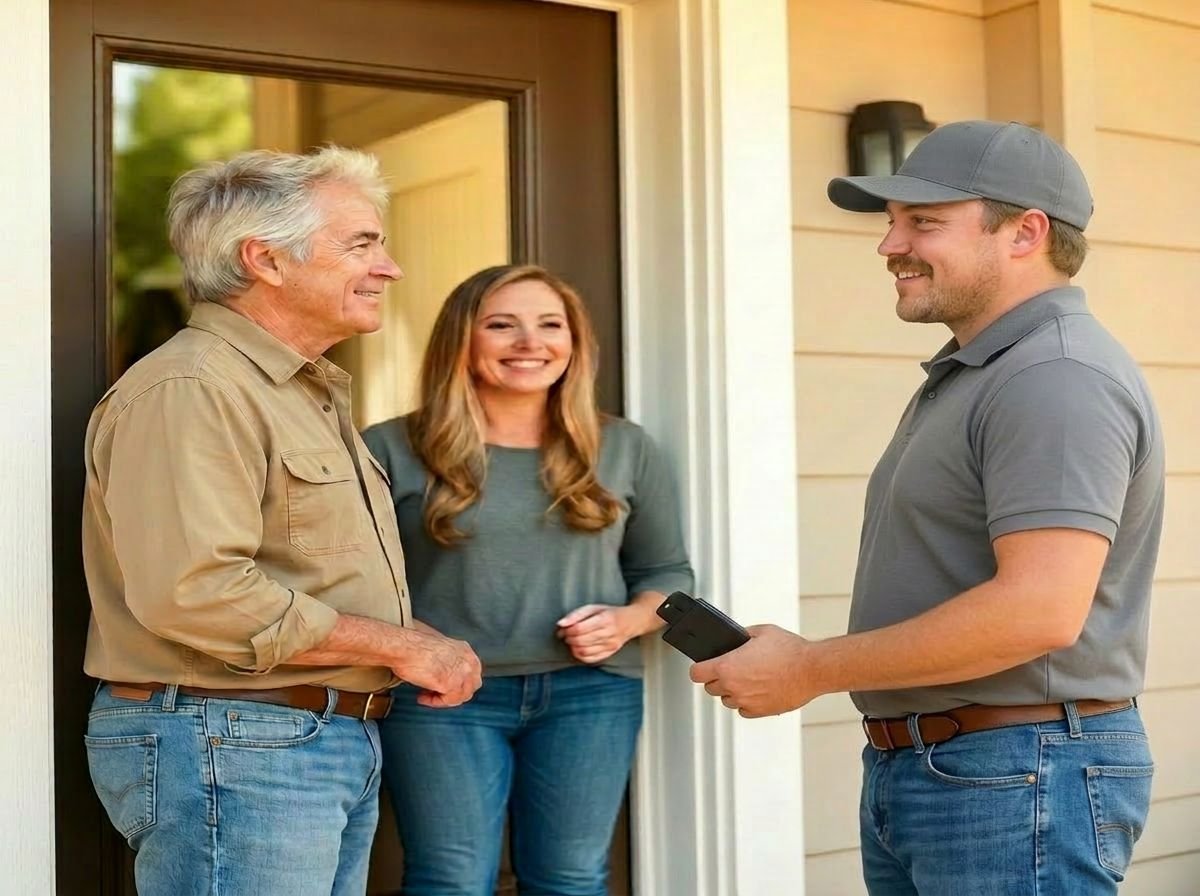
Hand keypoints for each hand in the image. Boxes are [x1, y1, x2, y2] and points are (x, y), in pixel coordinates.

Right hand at [390, 630, 481, 707]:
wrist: (403, 646)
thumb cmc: (413, 645)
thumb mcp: (439, 649)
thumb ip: (447, 661)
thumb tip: (444, 672)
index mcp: (465, 650)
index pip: (471, 674)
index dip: (457, 683)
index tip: (444, 686)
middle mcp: (468, 662)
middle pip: (470, 687)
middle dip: (453, 693)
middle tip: (437, 694)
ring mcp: (462, 673)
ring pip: (460, 696)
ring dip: (443, 699)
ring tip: (427, 696)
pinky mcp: (451, 685)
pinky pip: (448, 701)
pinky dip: (435, 702)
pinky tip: (423, 697)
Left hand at [556, 603, 643, 663]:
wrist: (631, 622)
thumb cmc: (610, 613)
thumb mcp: (594, 608)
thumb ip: (576, 614)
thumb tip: (561, 624)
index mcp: (605, 619)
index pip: (579, 629)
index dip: (567, 630)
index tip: (562, 628)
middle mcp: (609, 634)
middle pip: (580, 641)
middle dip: (568, 638)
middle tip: (565, 634)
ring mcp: (610, 645)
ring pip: (584, 651)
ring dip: (572, 647)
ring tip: (572, 640)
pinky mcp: (610, 653)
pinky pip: (590, 659)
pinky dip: (579, 655)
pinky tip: (578, 648)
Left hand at [689, 624, 814, 717]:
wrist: (812, 669)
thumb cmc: (790, 650)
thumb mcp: (760, 631)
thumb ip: (741, 636)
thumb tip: (734, 640)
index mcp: (727, 666)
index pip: (696, 674)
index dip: (699, 668)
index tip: (704, 667)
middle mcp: (733, 687)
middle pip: (711, 688)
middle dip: (717, 678)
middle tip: (731, 668)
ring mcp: (746, 702)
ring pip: (727, 700)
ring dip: (732, 691)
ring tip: (748, 678)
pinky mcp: (760, 712)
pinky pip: (744, 710)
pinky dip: (747, 702)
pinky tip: (758, 690)